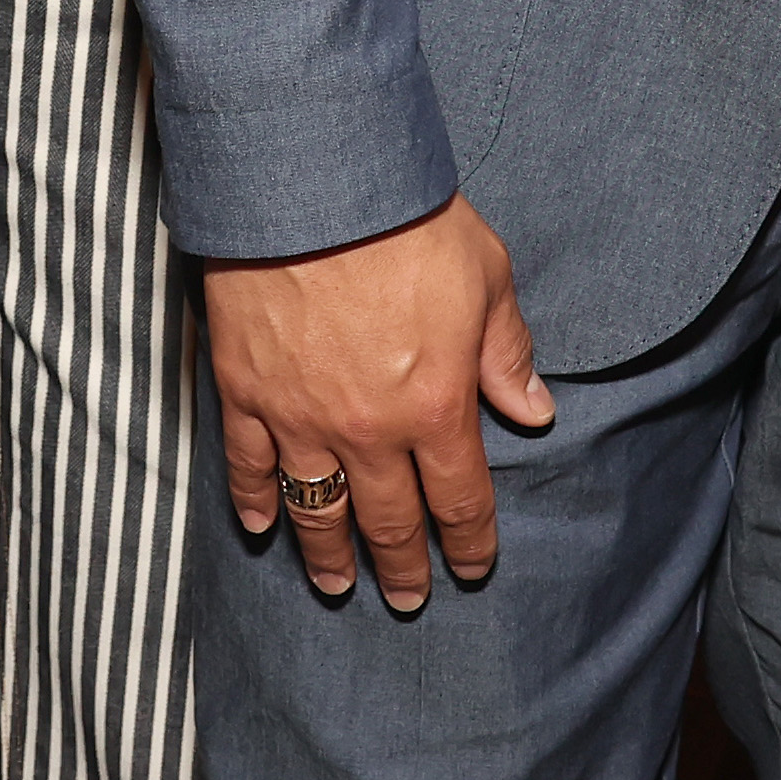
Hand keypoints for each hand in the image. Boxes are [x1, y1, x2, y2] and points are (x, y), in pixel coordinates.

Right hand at [200, 196, 552, 614]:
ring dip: (328, 557)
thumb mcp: (486, 276)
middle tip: (407, 598)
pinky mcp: (245, 392)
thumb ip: (507, 353)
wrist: (311, 181)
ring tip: (336, 586)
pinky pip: (248, 467)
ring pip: (316, 510)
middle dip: (403, 567)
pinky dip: (253, 503)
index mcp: (436, 407)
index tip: (472, 566)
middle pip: (388, 523)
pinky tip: (261, 527)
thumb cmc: (408, 219)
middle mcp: (369, 430)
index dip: (468, 542)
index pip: (459, 500)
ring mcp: (300, 417)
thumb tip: (534, 411)